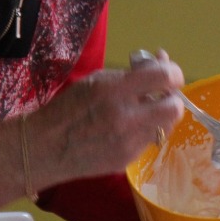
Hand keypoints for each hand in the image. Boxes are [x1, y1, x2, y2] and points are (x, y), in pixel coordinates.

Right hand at [34, 53, 184, 177]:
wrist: (45, 147)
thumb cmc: (68, 108)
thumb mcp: (96, 81)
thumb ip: (129, 74)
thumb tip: (159, 61)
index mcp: (115, 91)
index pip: (163, 77)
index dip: (173, 73)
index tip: (169, 74)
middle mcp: (125, 117)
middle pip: (174, 107)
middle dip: (172, 99)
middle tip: (162, 96)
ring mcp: (129, 141)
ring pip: (166, 126)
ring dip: (161, 116)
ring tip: (144, 112)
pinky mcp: (128, 159)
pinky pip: (150, 140)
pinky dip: (146, 131)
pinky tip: (129, 129)